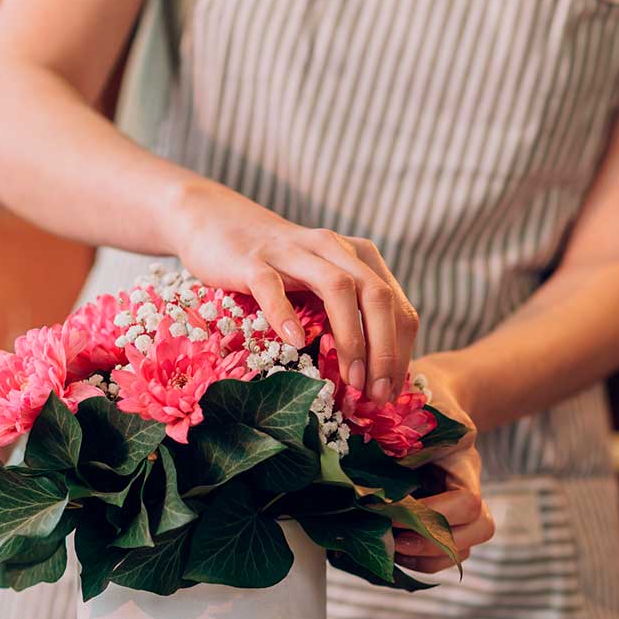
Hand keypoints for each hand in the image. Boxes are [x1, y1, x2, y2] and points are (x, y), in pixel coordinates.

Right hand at [171, 179, 417, 402]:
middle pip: (376, 295)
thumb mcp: (322, 284)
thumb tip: (374, 376)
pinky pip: (272, 286)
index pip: (395, 304)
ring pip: (337, 287)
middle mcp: (332, 247)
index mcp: (357, 255)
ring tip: (350, 380)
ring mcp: (292, 251)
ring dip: (350, 337)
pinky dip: (286, 313)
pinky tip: (294, 341)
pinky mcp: (252, 260)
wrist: (219, 225)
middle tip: (377, 393)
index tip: (389, 391)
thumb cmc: (279, 268)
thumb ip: (349, 315)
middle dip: (384, 349)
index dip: (399, 350)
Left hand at [393, 355, 490, 572]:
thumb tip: (345, 470)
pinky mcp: (443, 517)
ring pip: (466, 547)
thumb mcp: (403, 407)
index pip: (466, 500)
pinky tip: (392, 552)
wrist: (430, 394)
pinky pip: (447, 552)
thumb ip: (386, 431)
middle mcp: (466, 484)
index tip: (392, 511)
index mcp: (461, 458)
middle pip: (479, 528)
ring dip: (429, 557)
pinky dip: (422, 560)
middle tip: (393, 539)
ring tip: (392, 550)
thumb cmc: (413, 398)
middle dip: (433, 541)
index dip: (431, 514)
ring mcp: (457, 504)